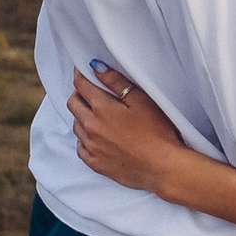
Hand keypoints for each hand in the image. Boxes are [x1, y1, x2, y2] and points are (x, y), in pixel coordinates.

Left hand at [69, 64, 193, 198]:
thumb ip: (116, 81)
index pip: (81, 86)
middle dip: (79, 94)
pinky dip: (84, 138)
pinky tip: (96, 136)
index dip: (81, 76)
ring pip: (76, 125)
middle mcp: (91, 127)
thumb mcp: (141, 100)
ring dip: (81, 116)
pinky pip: (80, 147)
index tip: (83, 72)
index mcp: (102, 109)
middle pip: (73, 104)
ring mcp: (91, 147)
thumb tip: (95, 67)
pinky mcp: (95, 163)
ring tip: (96, 114)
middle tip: (89, 91)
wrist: (162, 168)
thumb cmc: (158, 132)